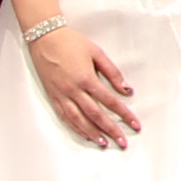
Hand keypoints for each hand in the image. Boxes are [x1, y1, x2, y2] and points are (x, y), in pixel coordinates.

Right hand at [31, 21, 138, 148]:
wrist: (44, 37)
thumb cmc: (71, 42)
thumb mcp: (97, 52)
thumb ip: (112, 72)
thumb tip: (126, 89)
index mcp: (87, 79)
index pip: (110, 102)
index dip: (124, 114)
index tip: (135, 125)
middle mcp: (74, 90)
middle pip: (96, 115)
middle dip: (111, 130)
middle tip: (122, 142)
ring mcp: (62, 95)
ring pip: (79, 120)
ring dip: (93, 133)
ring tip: (105, 143)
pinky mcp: (53, 97)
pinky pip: (65, 117)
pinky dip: (76, 128)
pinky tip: (84, 134)